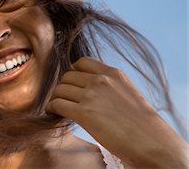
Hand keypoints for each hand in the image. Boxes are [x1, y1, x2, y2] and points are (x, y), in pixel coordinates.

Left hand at [46, 57, 187, 167]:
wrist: (152, 142)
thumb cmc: (141, 123)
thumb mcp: (127, 92)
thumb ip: (108, 85)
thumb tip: (87, 87)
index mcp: (113, 73)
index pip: (81, 62)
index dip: (72, 72)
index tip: (71, 83)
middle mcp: (101, 80)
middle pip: (67, 76)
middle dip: (63, 87)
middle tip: (62, 98)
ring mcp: (92, 95)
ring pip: (60, 89)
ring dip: (55, 97)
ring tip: (56, 106)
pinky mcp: (84, 113)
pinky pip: (57, 104)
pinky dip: (51, 108)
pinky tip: (53, 113)